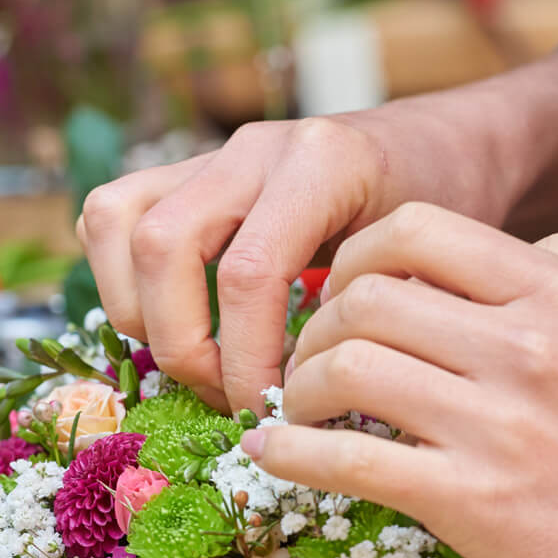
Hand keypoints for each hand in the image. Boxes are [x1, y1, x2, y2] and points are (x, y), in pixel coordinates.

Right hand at [76, 111, 503, 412]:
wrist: (444, 147)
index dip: (243, 358)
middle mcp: (254, 148)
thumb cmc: (444, 211)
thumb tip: (299, 401)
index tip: (268, 409)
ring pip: (117, 220)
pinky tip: (174, 324)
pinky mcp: (185, 172)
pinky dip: (122, 280)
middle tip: (226, 396)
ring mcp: (212, 155)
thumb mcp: (429, 261)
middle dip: (180, 343)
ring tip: (191, 363)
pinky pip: (113, 216)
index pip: (248, 273)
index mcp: (322, 164)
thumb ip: (367, 314)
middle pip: (163, 245)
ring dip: (134, 311)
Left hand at [241, 204, 557, 557]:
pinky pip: (345, 461)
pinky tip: (273, 458)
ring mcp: (495, 424)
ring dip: (295, 390)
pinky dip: (289, 455)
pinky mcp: (471, 501)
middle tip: (307, 363)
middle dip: (313, 327)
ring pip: (343, 370)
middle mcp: (523, 344)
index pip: (415, 232)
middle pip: (363, 297)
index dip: (353, 258)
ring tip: (295, 413)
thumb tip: (516, 251)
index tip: (339, 295)